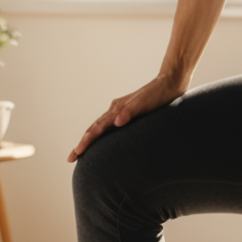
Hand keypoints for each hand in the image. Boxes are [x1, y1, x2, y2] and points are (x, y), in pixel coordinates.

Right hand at [68, 74, 182, 160]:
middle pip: (94, 128)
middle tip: (71, 158)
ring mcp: (121, 110)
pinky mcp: (127, 112)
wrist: (170, 82)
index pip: (96, 129)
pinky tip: (103, 140)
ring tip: (81, 151)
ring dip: (89, 139)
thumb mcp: (145, 103)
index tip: (76, 153)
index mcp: (117, 109)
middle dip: (82, 143)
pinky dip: (101, 134)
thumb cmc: (159, 94)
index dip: (85, 142)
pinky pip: (109, 125)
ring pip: (100, 127)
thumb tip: (117, 122)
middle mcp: (116, 109)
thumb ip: (131, 112)